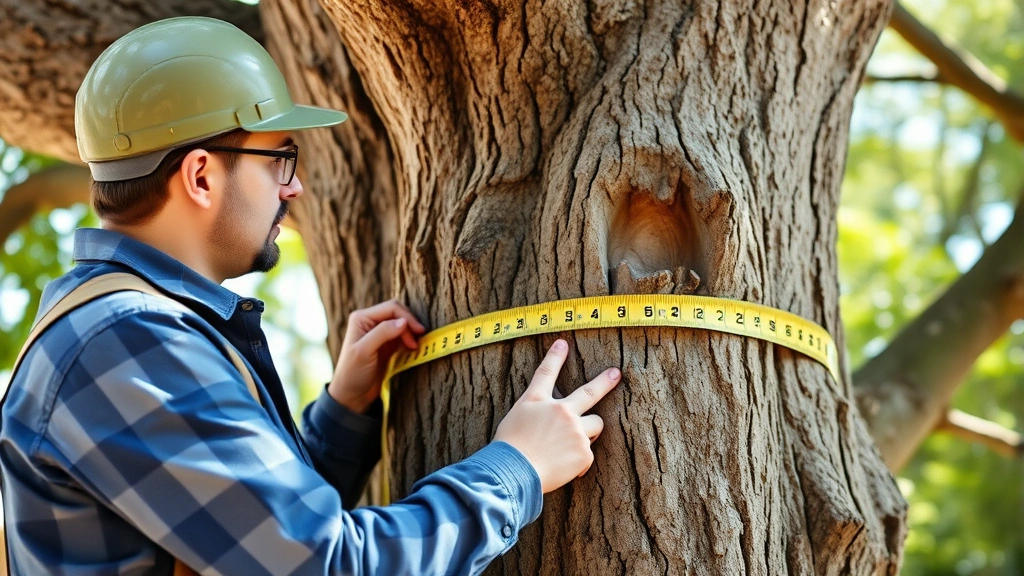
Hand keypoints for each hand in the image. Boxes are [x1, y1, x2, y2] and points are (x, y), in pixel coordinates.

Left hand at [329, 300, 425, 412]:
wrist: (352, 394)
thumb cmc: (353, 372)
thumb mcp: (364, 351)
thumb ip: (383, 333)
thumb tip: (404, 321)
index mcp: (362, 318)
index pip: (391, 308)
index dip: (407, 317)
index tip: (419, 332)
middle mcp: (370, 322)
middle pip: (398, 314)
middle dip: (410, 325)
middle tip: (417, 342)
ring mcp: (380, 333)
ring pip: (403, 324)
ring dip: (411, 334)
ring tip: (415, 348)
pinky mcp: (387, 344)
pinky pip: (403, 336)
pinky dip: (410, 341)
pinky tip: (412, 350)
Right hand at [493, 339, 619, 492]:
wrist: (513, 471)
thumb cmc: (508, 448)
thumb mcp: (514, 420)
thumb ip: (535, 415)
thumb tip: (549, 420)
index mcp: (537, 401)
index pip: (546, 373)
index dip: (555, 357)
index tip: (562, 344)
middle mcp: (560, 411)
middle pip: (589, 391)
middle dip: (605, 381)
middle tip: (616, 374)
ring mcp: (575, 430)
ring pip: (595, 425)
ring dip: (588, 432)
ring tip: (568, 446)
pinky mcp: (584, 452)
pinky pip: (587, 454)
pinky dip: (578, 461)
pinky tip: (562, 468)